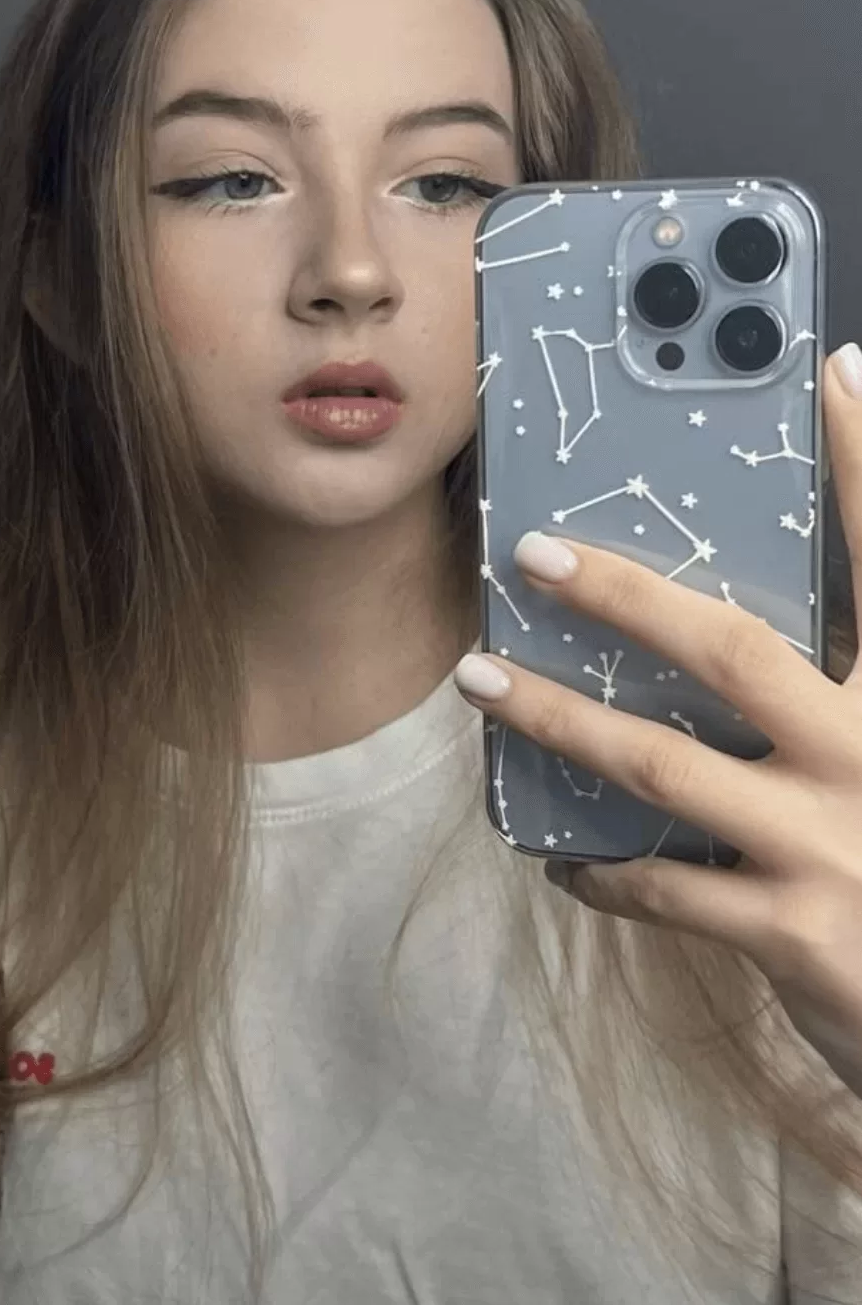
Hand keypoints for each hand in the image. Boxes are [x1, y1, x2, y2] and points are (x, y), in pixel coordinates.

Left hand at [453, 342, 861, 1096]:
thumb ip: (844, 679)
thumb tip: (752, 622)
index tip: (827, 370)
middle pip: (734, 652)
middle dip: (626, 596)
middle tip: (535, 555)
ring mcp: (836, 847)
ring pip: (663, 765)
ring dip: (558, 719)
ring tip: (479, 682)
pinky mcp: (798, 934)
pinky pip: (664, 889)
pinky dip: (603, 870)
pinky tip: (562, 857)